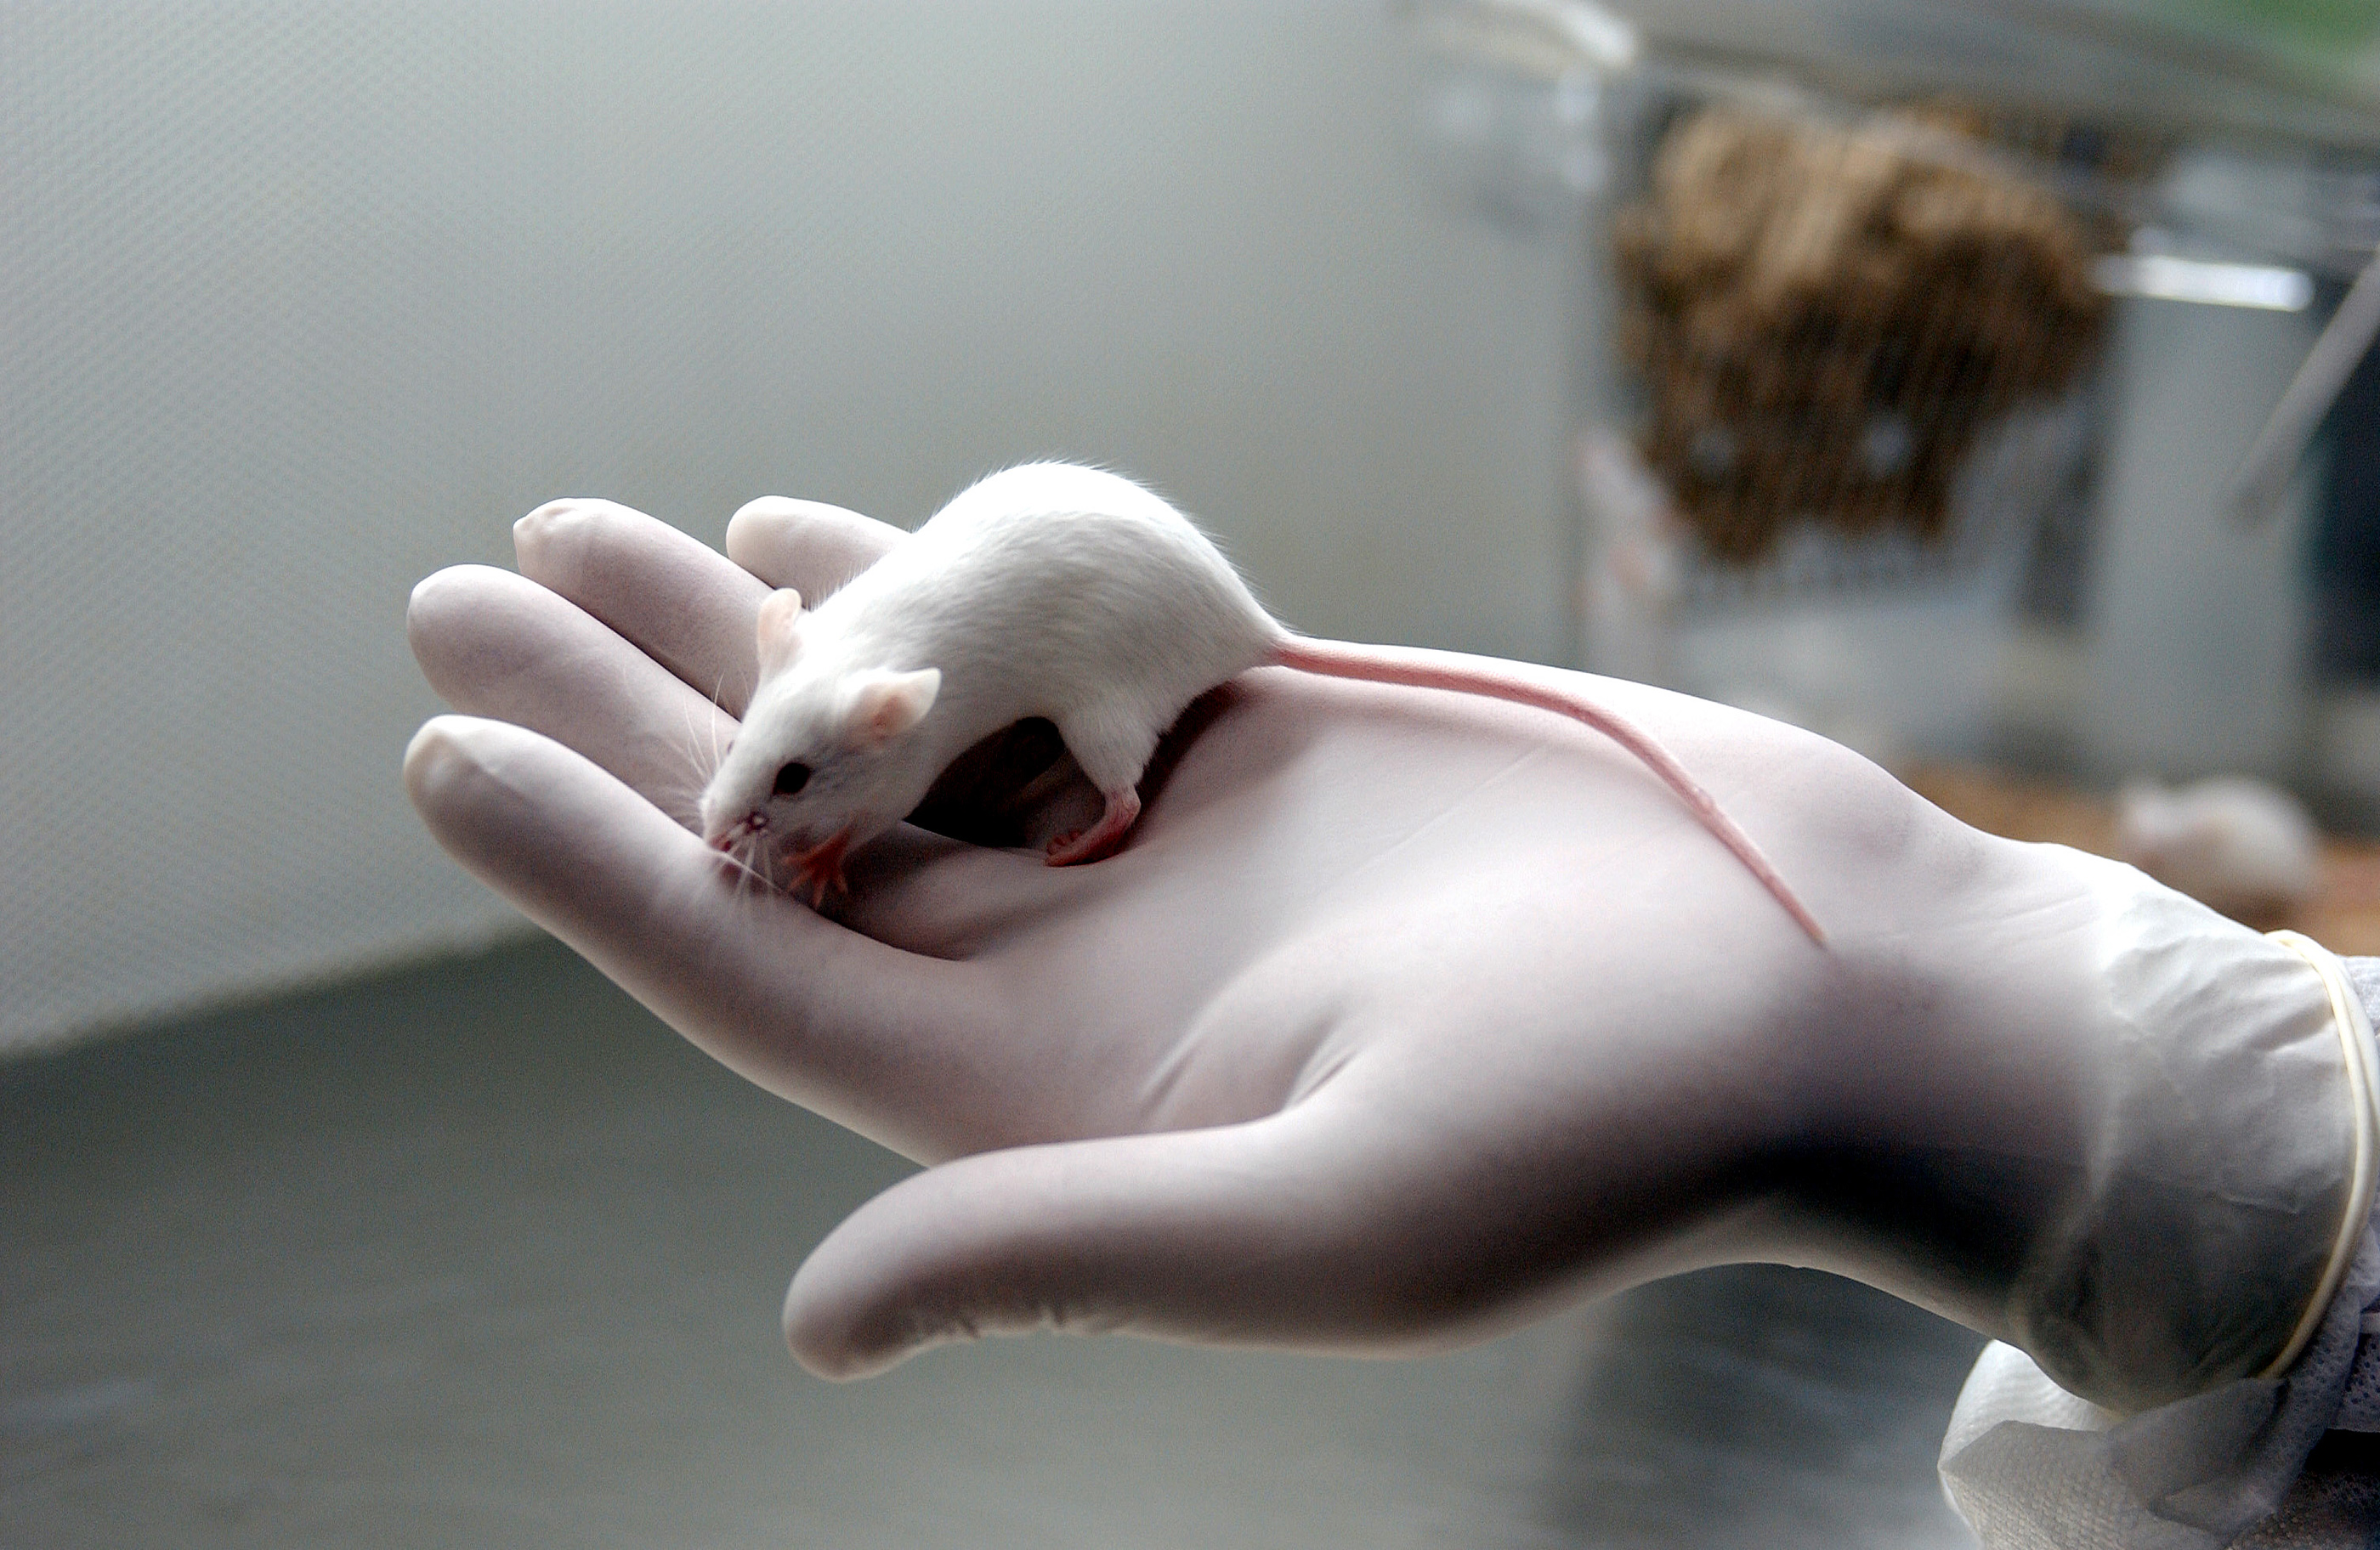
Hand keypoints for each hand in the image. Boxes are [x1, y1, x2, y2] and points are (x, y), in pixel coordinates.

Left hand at [403, 494, 1950, 1378]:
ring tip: (599, 525)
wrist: (1808, 993)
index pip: (760, 974)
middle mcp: (1076, 984)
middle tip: (463, 580)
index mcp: (1057, 1109)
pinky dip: (923, 588)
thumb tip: (817, 1322)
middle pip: (790, 835)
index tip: (440, 743)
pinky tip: (823, 522)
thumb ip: (1056, 1246)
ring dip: (744, 629)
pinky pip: (1033, 652)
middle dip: (623, 710)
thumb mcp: (1326, 1222)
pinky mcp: (1242, 747)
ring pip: (891, 733)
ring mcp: (1154, 857)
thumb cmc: (1606, 1131)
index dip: (589, 864)